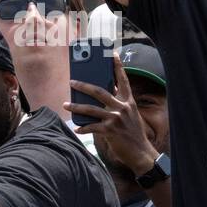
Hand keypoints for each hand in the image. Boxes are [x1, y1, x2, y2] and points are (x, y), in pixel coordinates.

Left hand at [66, 56, 156, 173]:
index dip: (117, 66)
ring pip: (91, 109)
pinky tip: (77, 128)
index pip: (123, 79)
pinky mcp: (110, 131)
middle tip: (72, 82)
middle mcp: (123, 108)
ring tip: (65, 105)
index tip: (112, 53)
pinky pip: (91, 127)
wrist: (141, 152)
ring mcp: (116, 119)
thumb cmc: (133, 133)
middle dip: (83, 86)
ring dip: (76, 107)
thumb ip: (120, 104)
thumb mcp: (131, 115)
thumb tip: (106, 94)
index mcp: (129, 102)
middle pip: (100, 91)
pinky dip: (83, 128)